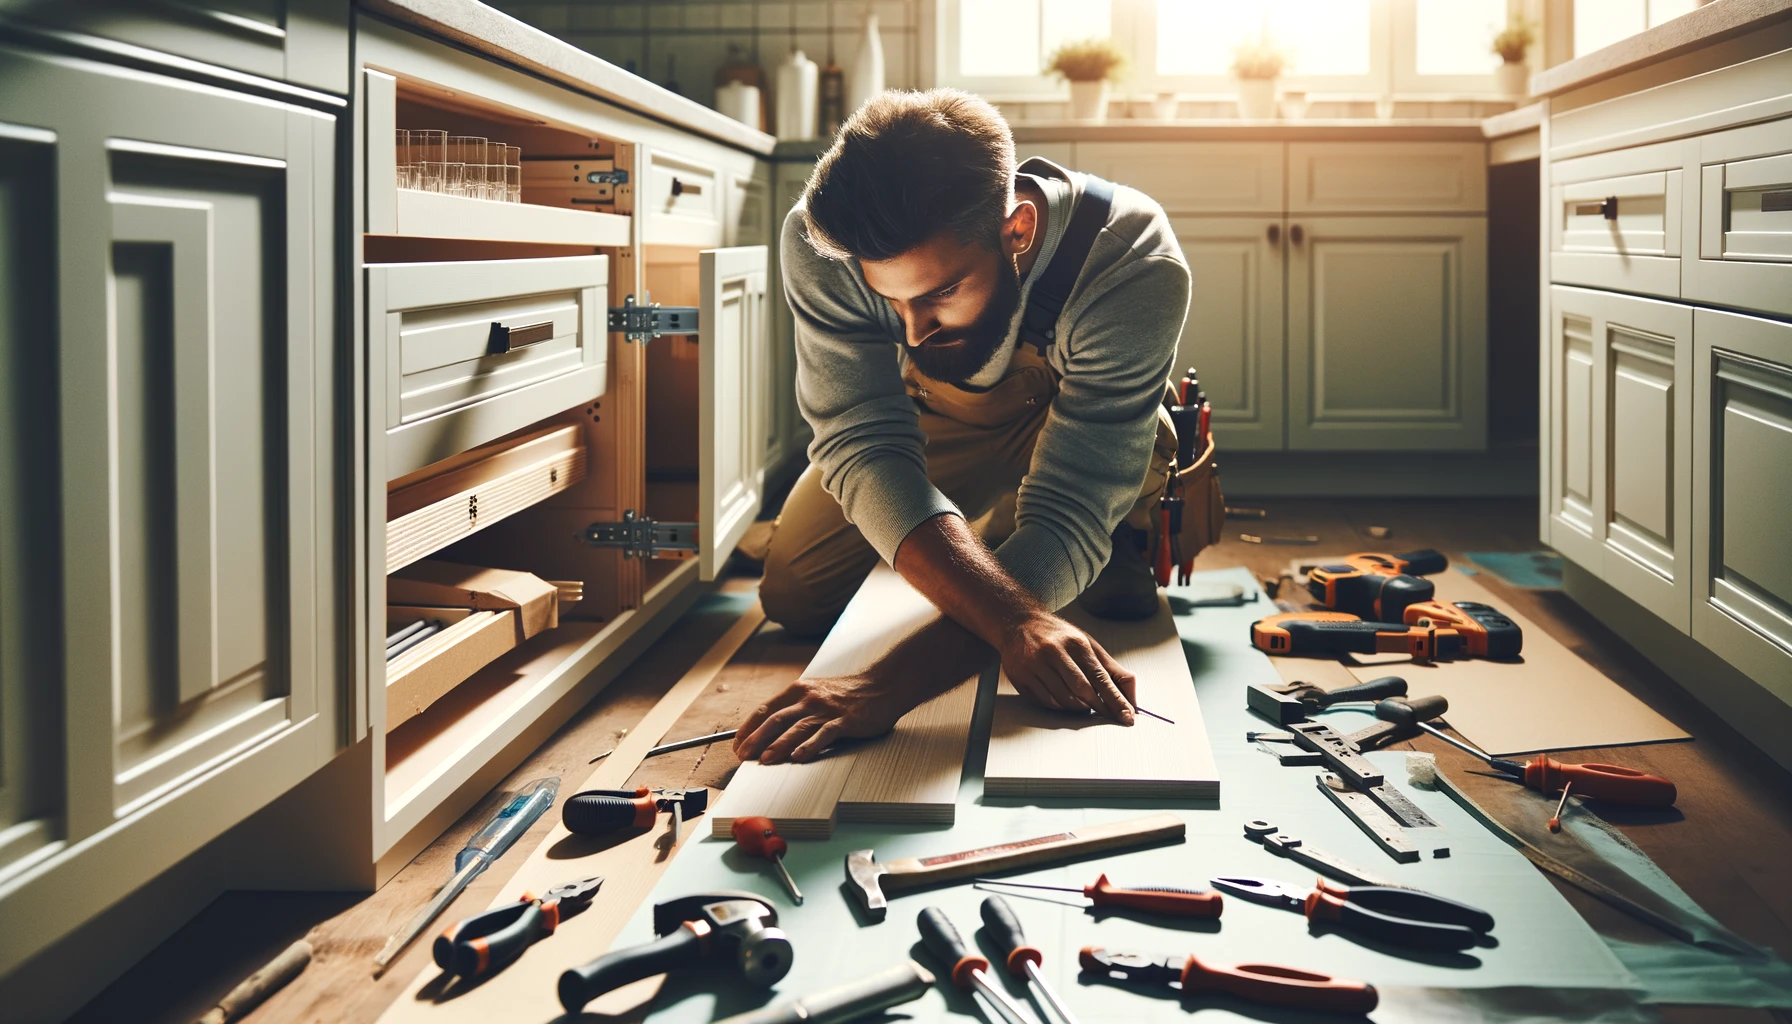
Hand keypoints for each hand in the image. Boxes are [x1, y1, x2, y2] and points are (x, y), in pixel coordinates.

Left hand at [732, 673, 918, 764]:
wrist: (883, 685)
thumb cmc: (850, 693)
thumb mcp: (818, 693)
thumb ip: (798, 707)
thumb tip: (773, 730)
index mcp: (799, 690)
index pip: (766, 709)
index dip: (749, 727)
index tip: (737, 743)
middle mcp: (809, 698)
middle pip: (775, 720)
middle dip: (756, 739)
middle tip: (743, 756)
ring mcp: (826, 710)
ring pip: (796, 728)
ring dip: (778, 745)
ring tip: (764, 760)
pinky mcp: (844, 721)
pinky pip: (823, 735)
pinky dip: (809, 746)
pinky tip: (798, 758)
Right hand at [1000, 611, 1136, 723]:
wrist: (1019, 622)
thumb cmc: (1057, 636)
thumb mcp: (1088, 645)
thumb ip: (1111, 669)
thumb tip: (1131, 694)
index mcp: (1075, 643)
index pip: (1100, 677)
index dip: (1115, 700)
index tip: (1126, 715)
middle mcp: (1054, 652)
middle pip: (1082, 690)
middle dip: (1098, 706)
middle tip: (1107, 714)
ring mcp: (1034, 665)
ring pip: (1063, 699)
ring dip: (1077, 708)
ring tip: (1083, 704)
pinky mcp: (1021, 676)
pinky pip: (1045, 701)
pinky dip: (1059, 706)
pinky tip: (1064, 700)